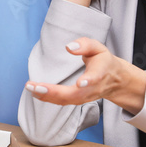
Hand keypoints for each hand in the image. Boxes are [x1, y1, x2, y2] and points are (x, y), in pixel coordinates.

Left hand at [25, 37, 145, 114]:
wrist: (114, 80)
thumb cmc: (103, 61)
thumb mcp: (98, 48)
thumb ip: (85, 45)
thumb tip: (69, 47)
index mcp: (100, 72)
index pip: (95, 77)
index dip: (88, 80)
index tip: (81, 82)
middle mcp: (93, 88)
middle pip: (75, 94)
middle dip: (54, 92)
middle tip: (35, 87)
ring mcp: (85, 97)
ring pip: (67, 100)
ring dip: (48, 96)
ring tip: (31, 88)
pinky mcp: (78, 100)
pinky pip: (62, 101)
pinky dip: (48, 98)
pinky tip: (35, 92)